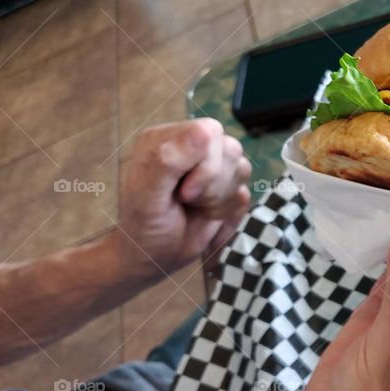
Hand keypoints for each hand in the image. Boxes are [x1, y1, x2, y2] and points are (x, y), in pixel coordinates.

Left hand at [115, 119, 251, 275]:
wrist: (155, 259)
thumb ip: (169, 160)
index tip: (185, 192)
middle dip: (212, 184)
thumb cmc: (143, 226)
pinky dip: (226, 213)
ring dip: (219, 199)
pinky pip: (245, 194)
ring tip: (195, 209)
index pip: (209, 131)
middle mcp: (193, 148)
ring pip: (242, 170)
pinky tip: (206, 217)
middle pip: (231, 149)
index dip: (206, 163)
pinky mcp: (228, 190)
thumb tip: (205, 131)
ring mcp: (213, 168)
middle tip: (187, 201)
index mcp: (168, 139)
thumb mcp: (147, 195)